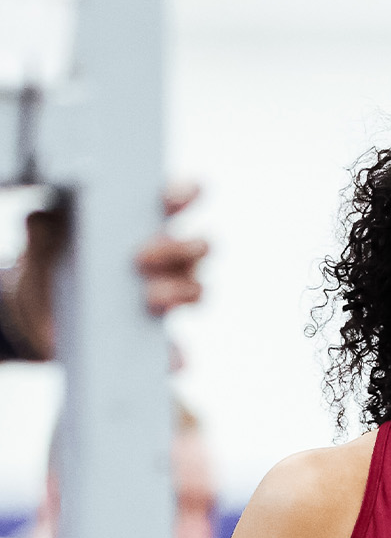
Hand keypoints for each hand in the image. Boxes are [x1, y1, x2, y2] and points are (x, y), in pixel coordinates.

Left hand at [2, 182, 205, 359]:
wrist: (43, 321)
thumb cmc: (51, 271)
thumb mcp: (41, 250)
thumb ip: (42, 231)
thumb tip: (41, 217)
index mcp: (145, 227)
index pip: (177, 202)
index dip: (185, 194)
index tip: (172, 199)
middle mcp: (168, 259)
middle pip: (201, 246)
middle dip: (179, 248)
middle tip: (140, 257)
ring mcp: (170, 294)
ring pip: (198, 287)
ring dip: (180, 290)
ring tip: (148, 298)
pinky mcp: (164, 332)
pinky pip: (184, 341)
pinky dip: (178, 343)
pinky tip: (163, 336)